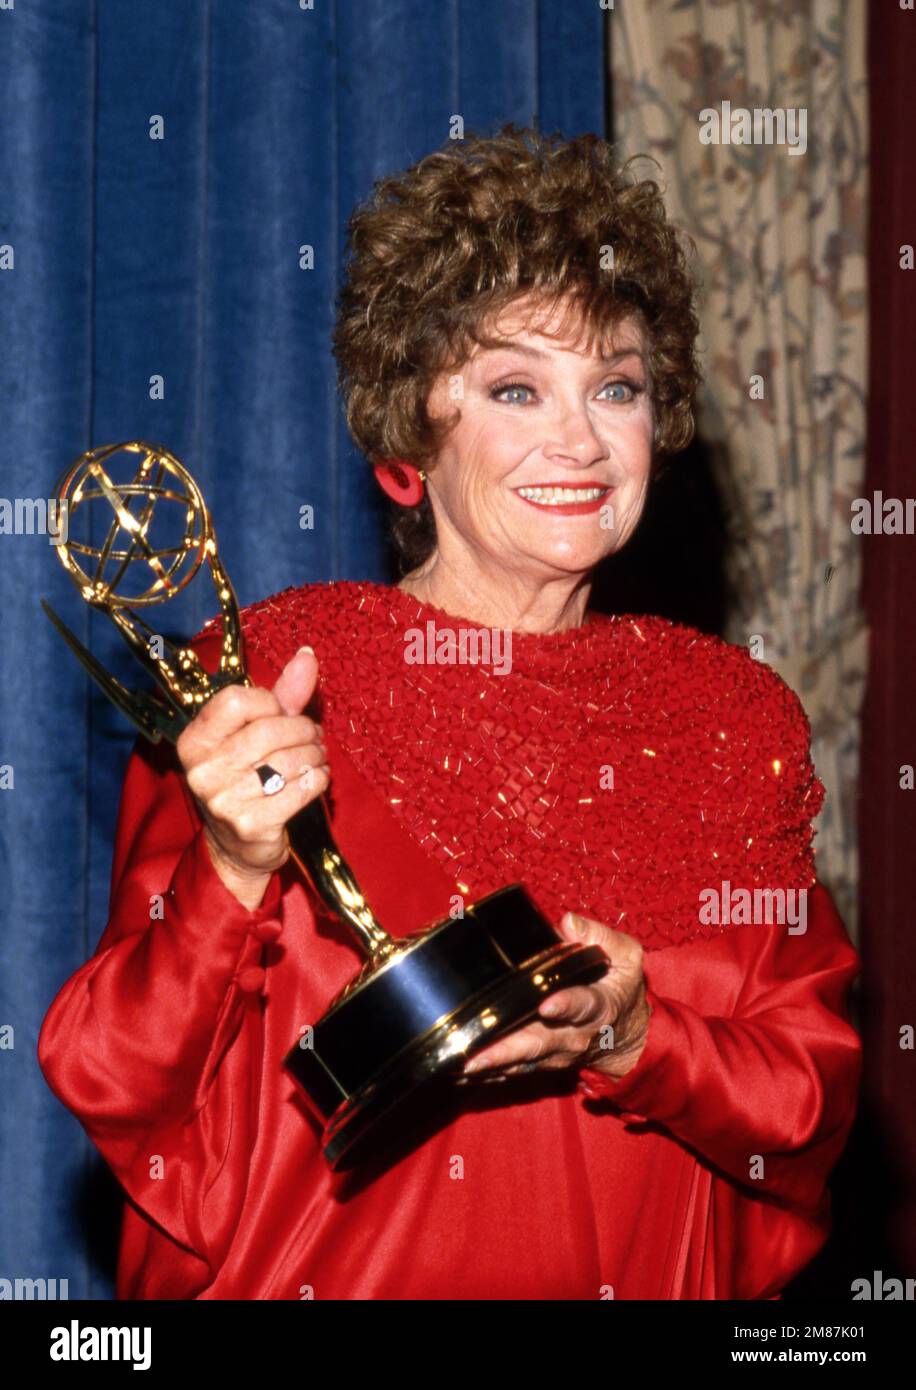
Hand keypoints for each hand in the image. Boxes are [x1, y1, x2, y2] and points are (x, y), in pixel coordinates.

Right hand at [175, 647, 329, 908]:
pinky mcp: (251, 825)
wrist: (236, 849)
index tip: (282, 713)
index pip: (235, 701)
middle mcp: (202, 770)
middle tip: (314, 737)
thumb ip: (281, 696)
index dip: (270, 702)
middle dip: (303, 730)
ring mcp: (224, 800)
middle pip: (268, 730)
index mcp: (194, 741)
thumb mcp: (254, 735)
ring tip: (317, 758)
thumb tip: (307, 654)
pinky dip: (318, 780)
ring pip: (289, 760)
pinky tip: (317, 780)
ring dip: (315, 755)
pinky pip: (300, 789)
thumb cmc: (247, 780)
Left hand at [460, 911, 649, 1084]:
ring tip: (461, 1064)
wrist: (628, 1036)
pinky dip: (490, 1073)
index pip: (583, 1004)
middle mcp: (575, 1034)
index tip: (546, 1005)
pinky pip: (515, 1071)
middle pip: (540, 1042)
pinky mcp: (543, 1063)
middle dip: (507, 1049)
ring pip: (523, 1061)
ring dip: (492, 1064)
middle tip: (476, 1054)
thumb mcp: (626, 957)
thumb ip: (601, 937)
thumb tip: (568, 924)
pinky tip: (461, 1072)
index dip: (565, 1005)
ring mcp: (557, 1053)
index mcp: (599, 1005)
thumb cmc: (621, 987)